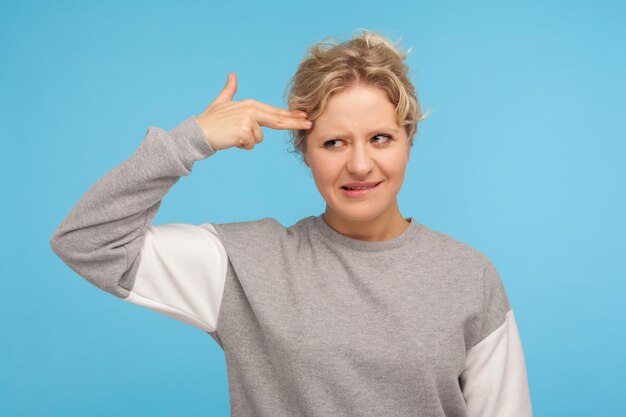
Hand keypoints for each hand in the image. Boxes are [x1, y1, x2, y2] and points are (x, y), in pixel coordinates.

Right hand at [195, 72, 312, 150]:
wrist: (198, 132)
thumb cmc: (210, 120)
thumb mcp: (221, 102)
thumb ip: (229, 90)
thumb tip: (232, 75)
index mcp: (250, 105)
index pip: (275, 111)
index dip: (291, 115)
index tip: (305, 116)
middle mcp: (251, 110)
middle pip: (277, 119)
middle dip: (295, 122)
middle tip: (310, 124)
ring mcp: (248, 120)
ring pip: (258, 138)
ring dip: (247, 141)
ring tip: (233, 136)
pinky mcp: (243, 131)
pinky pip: (250, 144)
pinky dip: (241, 145)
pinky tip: (231, 140)